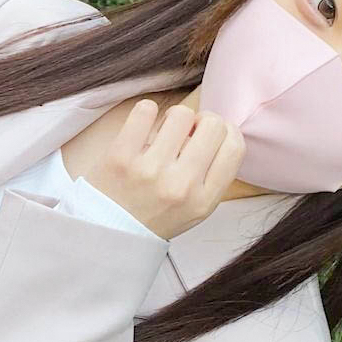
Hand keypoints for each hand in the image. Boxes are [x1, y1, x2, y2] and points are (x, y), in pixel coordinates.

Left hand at [79, 100, 244, 239]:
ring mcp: (151, 171)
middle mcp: (181, 186)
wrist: (107, 231)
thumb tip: (219, 128)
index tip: (210, 133)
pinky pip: (146, 110)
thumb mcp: (194, 209)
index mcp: (204, 200)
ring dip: (173, 118)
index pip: (234, 147)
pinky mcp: (121, 157)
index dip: (226, 131)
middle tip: (185, 132)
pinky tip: (142, 127)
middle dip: (201, 121)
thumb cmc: (153, 215)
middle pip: (213, 125)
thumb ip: (212, 175)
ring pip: (182, 114)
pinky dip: (146, 112)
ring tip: (162, 133)